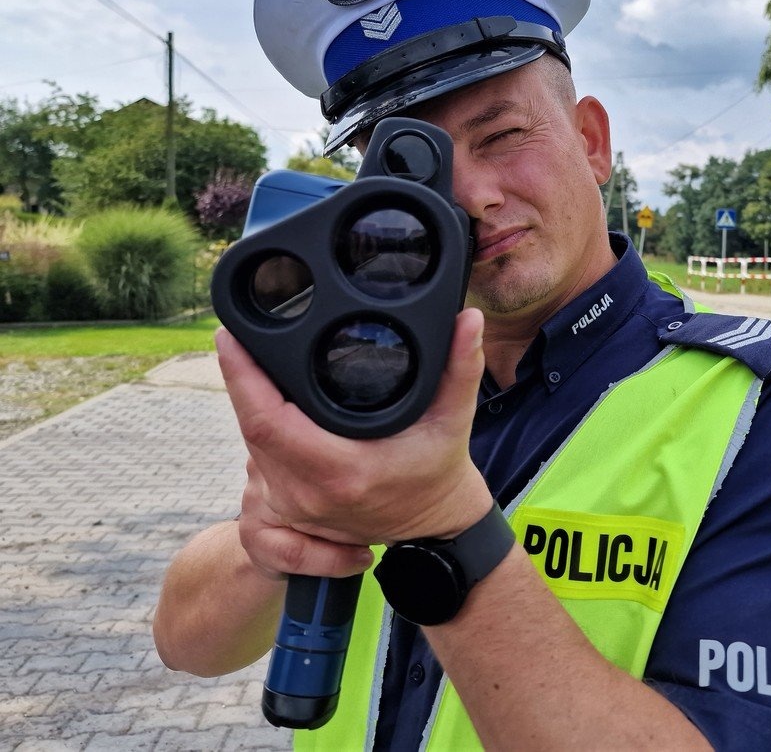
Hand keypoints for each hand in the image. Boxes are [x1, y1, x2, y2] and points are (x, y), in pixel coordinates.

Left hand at [217, 308, 493, 576]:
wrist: (435, 522)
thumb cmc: (440, 469)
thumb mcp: (455, 418)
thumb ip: (460, 367)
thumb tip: (466, 320)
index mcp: (343, 470)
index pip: (268, 421)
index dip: (242, 378)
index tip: (231, 337)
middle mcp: (310, 494)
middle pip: (251, 428)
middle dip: (244, 381)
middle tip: (246, 338)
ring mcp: (295, 508)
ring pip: (251, 447)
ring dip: (250, 405)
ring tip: (256, 365)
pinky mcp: (289, 514)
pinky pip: (257, 465)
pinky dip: (258, 433)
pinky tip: (262, 408)